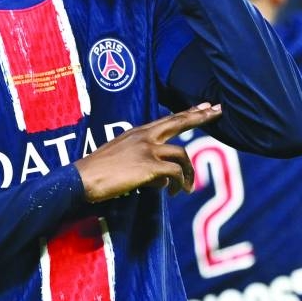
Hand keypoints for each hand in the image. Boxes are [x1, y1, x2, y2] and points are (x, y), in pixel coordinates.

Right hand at [74, 103, 221, 201]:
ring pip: (182, 155)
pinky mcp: (149, 165)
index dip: (187, 113)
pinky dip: (179, 184)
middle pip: (179, 122)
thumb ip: (145, 165)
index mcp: (137, 133)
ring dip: (189, 173)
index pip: (167, 119)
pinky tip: (174, 194)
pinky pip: (175, 174)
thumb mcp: (122, 161)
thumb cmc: (97, 173)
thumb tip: (165, 181)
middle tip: (218, 110)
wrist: (82, 179)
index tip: (203, 107)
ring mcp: (147, 149)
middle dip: (201, 116)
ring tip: (188, 188)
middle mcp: (144, 136)